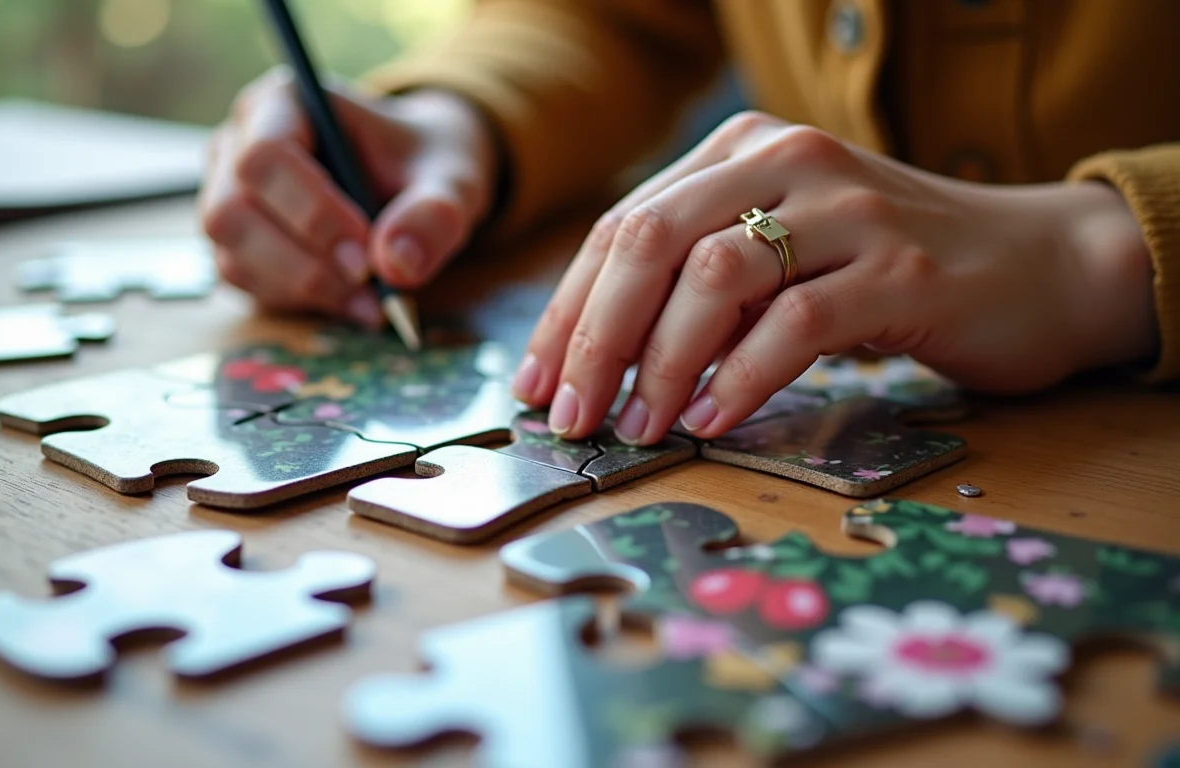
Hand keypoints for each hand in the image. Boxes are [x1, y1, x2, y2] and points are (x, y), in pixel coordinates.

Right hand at [199, 68, 497, 322]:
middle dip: (303, 262)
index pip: (265, 156)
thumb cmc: (424, 164)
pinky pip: (244, 282)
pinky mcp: (236, 242)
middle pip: (232, 211)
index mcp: (283, 102)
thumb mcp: (452, 179)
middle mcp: (239, 144)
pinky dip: (296, 301)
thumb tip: (396, 265)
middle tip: (369, 288)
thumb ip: (434, 214)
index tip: (365, 257)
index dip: (310, 214)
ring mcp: (228, 194)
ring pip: (232, 255)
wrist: (415, 178)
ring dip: (301, 289)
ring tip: (368, 301)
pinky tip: (349, 300)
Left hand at [514, 112, 1156, 443]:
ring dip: (660, 363)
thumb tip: (601, 358)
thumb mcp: (783, 254)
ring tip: (640, 426)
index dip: (569, 309)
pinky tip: (714, 418)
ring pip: (714, 278)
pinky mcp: (901, 268)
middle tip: (573, 416)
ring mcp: (847, 208)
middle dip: (595, 338)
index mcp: (742, 151)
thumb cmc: (890, 271)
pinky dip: (741, 378)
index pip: (625, 226)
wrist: (1040, 265)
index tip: (538, 382)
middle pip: (650, 241)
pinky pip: (795, 323)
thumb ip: (704, 281)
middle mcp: (786, 160)